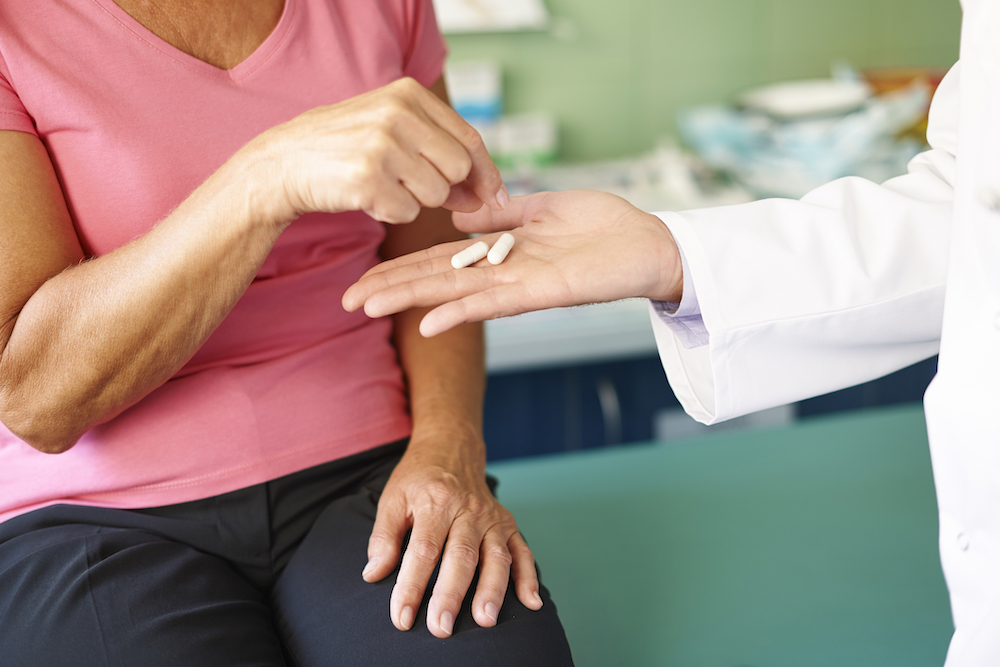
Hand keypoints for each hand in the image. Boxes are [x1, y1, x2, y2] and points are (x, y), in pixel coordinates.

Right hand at [250, 77, 507, 224]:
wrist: (282, 163)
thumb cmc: (344, 149)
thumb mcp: (391, 129)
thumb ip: (439, 151)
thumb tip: (486, 193)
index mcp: (408, 94)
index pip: (469, 138)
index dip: (487, 172)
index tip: (494, 197)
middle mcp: (397, 114)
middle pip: (459, 168)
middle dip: (447, 188)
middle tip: (416, 187)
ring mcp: (382, 146)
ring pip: (436, 194)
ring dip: (416, 201)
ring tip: (383, 185)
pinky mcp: (367, 180)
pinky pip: (407, 214)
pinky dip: (392, 213)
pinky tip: (367, 197)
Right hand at [343, 190, 683, 335]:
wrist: (650, 245)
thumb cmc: (604, 226)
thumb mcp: (545, 207)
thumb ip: (503, 213)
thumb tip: (461, 218)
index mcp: (500, 251)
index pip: (440, 260)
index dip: (401, 269)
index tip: (364, 277)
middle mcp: (502, 273)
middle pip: (435, 280)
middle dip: (391, 290)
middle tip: (346, 301)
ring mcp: (518, 284)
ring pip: (453, 292)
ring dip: (411, 301)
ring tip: (368, 308)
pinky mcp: (541, 291)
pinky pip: (493, 302)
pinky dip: (460, 311)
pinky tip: (427, 323)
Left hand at [362, 430, 540, 637]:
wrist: (451, 447)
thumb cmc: (419, 478)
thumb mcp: (393, 499)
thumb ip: (383, 537)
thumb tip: (373, 574)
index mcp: (435, 503)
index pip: (423, 550)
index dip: (411, 586)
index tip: (401, 616)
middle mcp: (468, 510)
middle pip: (461, 556)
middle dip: (451, 594)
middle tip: (441, 627)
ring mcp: (492, 518)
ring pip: (495, 556)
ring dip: (492, 590)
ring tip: (486, 620)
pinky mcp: (508, 524)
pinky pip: (522, 551)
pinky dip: (529, 577)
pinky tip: (532, 602)